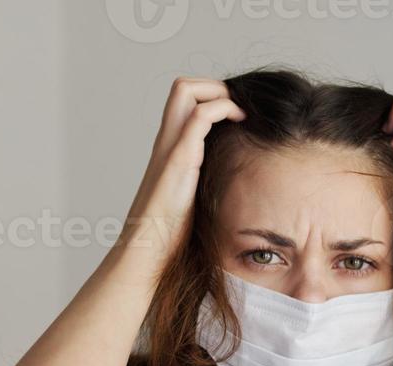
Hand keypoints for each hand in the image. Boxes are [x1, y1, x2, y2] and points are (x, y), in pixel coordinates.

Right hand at [118, 77, 244, 272]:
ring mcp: (170, 148)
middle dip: (215, 85)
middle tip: (240, 107)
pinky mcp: (179, 161)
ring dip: (219, 91)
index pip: (184, 101)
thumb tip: (234, 189)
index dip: (211, 95)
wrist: (149, 253)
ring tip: (243, 111)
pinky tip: (241, 122)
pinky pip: (199, 118)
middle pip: (183, 87)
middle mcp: (167, 142)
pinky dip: (223, 109)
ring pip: (186, 91)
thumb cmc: (170, 236)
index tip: (237, 113)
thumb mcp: (194, 201)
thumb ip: (206, 185)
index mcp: (171, 150)